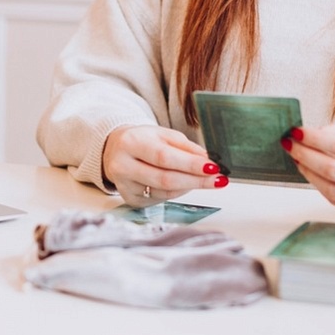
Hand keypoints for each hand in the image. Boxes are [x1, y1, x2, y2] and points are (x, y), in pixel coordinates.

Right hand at [102, 125, 228, 206]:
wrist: (115, 149)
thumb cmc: (143, 140)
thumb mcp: (164, 135)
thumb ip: (186, 148)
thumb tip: (209, 162)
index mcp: (131, 142)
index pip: (164, 157)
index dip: (190, 165)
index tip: (214, 168)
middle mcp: (123, 165)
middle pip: (164, 179)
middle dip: (196, 181)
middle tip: (218, 180)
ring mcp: (124, 185)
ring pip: (165, 192)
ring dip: (189, 187)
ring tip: (205, 180)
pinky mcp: (129, 199)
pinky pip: (160, 199)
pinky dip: (176, 193)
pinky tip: (184, 185)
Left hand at [281, 121, 334, 219]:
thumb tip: (317, 132)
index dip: (316, 139)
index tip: (297, 131)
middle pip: (334, 170)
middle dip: (306, 155)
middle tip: (290, 144)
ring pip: (333, 190)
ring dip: (309, 174)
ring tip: (298, 159)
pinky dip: (322, 187)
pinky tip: (314, 174)